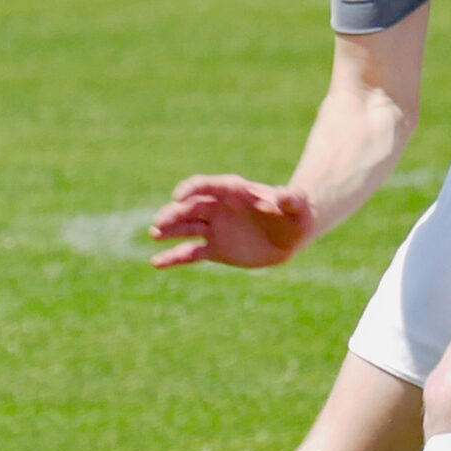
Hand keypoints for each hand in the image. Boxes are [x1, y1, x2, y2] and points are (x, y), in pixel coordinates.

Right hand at [149, 174, 313, 268]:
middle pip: (189, 208)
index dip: (191, 189)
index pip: (206, 186)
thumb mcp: (297, 206)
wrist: (292, 234)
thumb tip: (282, 196)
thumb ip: (289, 199)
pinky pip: (189, 253)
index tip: (178, 197)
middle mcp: (217, 208)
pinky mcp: (214, 249)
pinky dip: (173, 258)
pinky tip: (156, 263)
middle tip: (159, 224)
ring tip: (154, 235)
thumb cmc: (296, 213)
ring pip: (185, 228)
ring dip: (168, 231)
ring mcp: (213, 228)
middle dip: (173, 214)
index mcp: (233, 191)